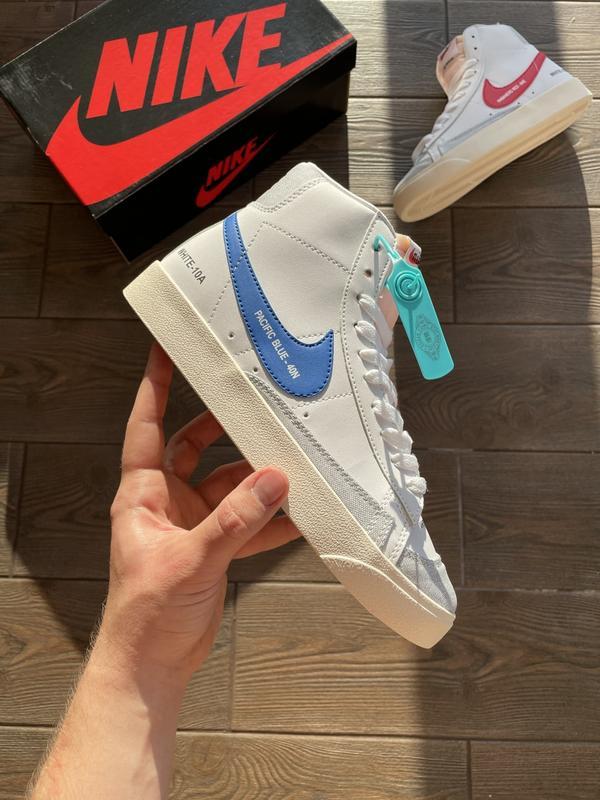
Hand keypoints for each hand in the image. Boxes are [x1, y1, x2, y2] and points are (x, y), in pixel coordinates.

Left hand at [99, 343, 299, 685]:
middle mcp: (166, 502)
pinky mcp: (214, 549)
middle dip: (224, 428)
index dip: (155, 387)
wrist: (151, 666)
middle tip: (254, 406)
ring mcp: (193, 525)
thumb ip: (234, 520)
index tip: (166, 349)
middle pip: (195, 448)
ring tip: (292, 467)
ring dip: (258, 482)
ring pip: (230, 487)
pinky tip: (298, 518)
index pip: (147, 427)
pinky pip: (247, 524)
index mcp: (143, 495)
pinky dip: (271, 522)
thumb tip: (274, 480)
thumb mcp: (189, 560)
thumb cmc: (145, 614)